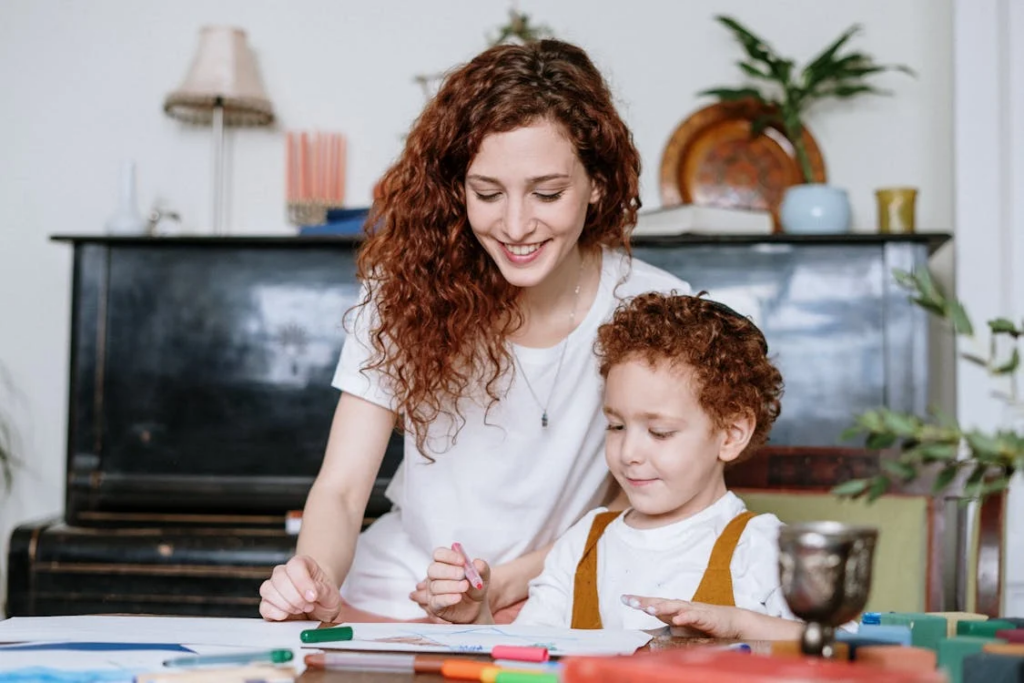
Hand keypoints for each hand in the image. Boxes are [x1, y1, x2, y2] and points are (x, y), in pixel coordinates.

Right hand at [259, 555, 341, 622]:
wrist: (321, 609)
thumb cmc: (325, 597)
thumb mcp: (331, 594)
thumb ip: (323, 591)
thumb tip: (312, 593)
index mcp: (302, 564)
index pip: (295, 565)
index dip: (302, 581)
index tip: (312, 596)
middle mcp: (285, 573)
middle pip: (279, 577)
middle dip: (295, 597)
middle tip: (308, 606)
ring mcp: (274, 588)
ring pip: (268, 590)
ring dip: (285, 604)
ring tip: (300, 610)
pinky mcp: (268, 604)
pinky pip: (264, 606)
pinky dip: (275, 613)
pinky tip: (288, 616)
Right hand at [412, 559, 511, 618]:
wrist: (476, 608)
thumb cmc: (475, 588)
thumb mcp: (483, 577)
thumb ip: (482, 568)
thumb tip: (477, 563)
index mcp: (444, 563)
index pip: (439, 554)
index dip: (449, 556)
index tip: (463, 561)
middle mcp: (435, 576)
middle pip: (433, 569)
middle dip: (449, 571)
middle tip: (462, 574)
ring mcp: (433, 591)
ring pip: (436, 586)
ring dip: (451, 585)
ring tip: (465, 586)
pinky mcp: (434, 606)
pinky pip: (437, 601)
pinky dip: (448, 598)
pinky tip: (458, 597)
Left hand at [621, 595, 742, 638]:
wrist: (729, 623)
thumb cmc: (702, 625)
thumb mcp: (680, 629)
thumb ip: (665, 629)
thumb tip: (646, 636)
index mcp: (672, 609)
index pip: (653, 603)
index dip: (639, 600)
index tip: (623, 598)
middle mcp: (680, 607)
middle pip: (660, 603)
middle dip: (645, 602)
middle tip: (630, 601)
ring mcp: (692, 610)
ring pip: (674, 607)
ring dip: (661, 607)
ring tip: (649, 609)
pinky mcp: (705, 617)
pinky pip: (693, 617)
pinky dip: (685, 617)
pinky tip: (676, 619)